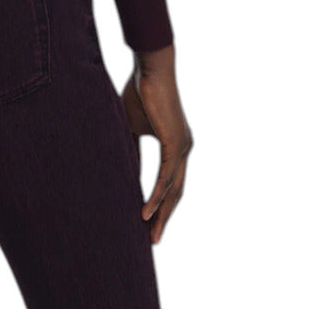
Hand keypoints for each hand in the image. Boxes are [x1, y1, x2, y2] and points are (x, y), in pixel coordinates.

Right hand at [121, 43, 192, 243]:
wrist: (150, 68)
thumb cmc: (139, 93)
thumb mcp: (131, 130)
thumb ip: (131, 153)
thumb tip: (124, 172)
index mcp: (176, 146)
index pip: (171, 184)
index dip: (161, 205)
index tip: (148, 224)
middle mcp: (184, 148)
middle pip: (176, 193)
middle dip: (164, 218)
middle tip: (153, 240)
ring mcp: (183, 147)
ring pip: (174, 190)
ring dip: (161, 214)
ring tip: (150, 234)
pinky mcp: (176, 143)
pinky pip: (166, 178)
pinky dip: (156, 197)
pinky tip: (145, 213)